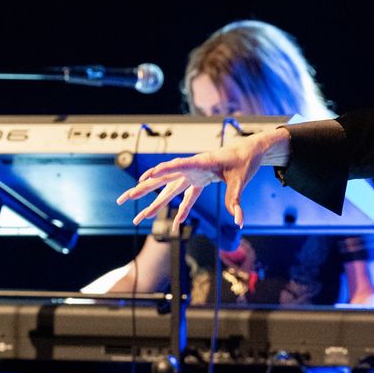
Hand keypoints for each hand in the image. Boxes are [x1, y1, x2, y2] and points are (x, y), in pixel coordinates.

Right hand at [116, 129, 289, 230]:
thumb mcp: (241, 180)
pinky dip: (182, 209)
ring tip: (140, 215)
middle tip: (125, 197)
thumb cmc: (243, 160)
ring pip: (170, 189)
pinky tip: (176, 222)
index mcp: (201, 162)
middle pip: (163, 179)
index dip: (163, 171)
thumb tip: (238, 220)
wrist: (248, 150)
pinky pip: (187, 196)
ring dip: (155, 202)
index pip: (178, 166)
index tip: (147, 176)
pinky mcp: (199, 180)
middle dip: (143, 189)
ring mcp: (193, 174)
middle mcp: (192, 168)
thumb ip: (236, 200)